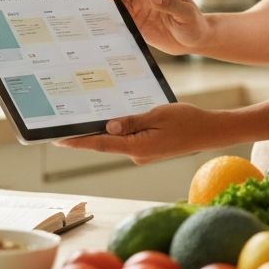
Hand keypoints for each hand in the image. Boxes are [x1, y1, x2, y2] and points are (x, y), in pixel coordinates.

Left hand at [55, 102, 225, 163]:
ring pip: (117, 140)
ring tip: (86, 115)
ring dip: (105, 129)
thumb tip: (108, 127)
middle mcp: (137, 154)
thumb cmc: (188, 120)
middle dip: (87, 132)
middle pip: (106, 142)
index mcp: (138, 147)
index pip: (101, 144)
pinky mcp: (149, 149)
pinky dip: (120, 129)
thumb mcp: (158, 115)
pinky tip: (114, 118)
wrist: (210, 131)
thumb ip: (132, 121)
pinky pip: (129, 138)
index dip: (78, 141)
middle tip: (66, 120)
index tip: (58, 138)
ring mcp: (143, 153)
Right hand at [107, 0, 209, 55]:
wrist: (195, 40)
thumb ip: (170, 4)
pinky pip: (120, 15)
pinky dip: (113, 17)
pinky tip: (110, 24)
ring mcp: (140, 5)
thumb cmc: (195, 24)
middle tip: (107, 3)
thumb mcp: (187, 14)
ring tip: (106, 14)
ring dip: (111, 4)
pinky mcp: (136, 20)